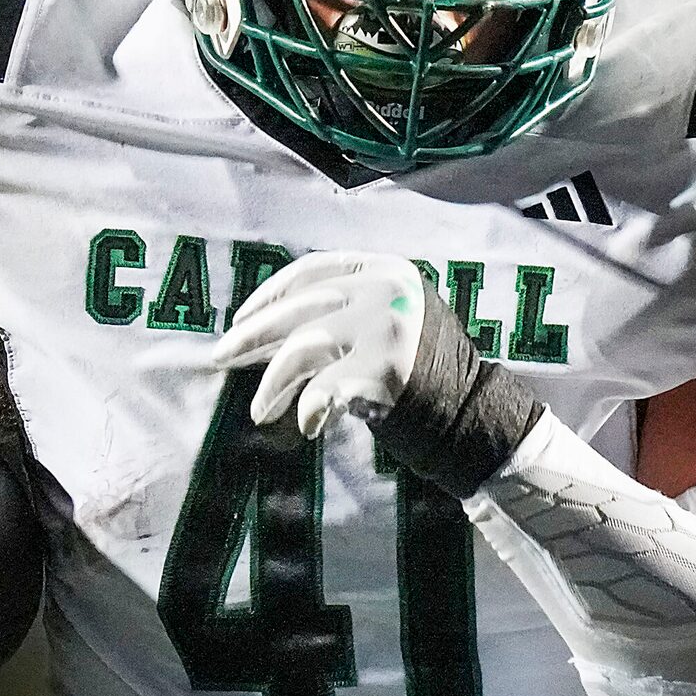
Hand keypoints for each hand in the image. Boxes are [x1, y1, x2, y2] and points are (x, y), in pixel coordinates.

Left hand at [213, 252, 544, 494]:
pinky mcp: (384, 367)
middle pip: (299, 308)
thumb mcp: (391, 320)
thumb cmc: (425, 375)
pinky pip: (323, 388)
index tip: (240, 318)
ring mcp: (386, 326)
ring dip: (273, 383)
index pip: (314, 270)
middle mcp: (386, 290)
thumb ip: (345, 310)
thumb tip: (265, 328)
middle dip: (252, 336)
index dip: (270, 294)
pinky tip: (309, 425)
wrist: (476, 415)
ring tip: (260, 411)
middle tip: (219, 358)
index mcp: (388, 269)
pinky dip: (308, 409)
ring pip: (302, 348)